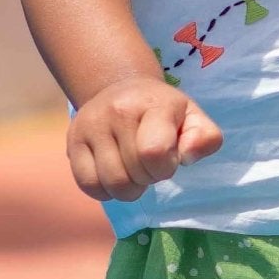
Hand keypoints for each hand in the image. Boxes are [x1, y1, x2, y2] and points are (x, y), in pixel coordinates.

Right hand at [66, 75, 222, 201]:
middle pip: (132, 175)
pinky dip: (105, 190)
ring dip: (129, 188)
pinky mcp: (73, 140)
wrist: (121, 87)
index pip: (154, 153)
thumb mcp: (193, 118)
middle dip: (148, 179)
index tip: (168, 159)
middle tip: (149, 163)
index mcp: (153, 104)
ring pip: (111, 184)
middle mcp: (117, 110)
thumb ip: (205, 138)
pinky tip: (114, 174)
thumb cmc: (164, 112)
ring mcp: (90, 125)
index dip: (164, 168)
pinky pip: (88, 185)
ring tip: (133, 170)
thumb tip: (187, 157)